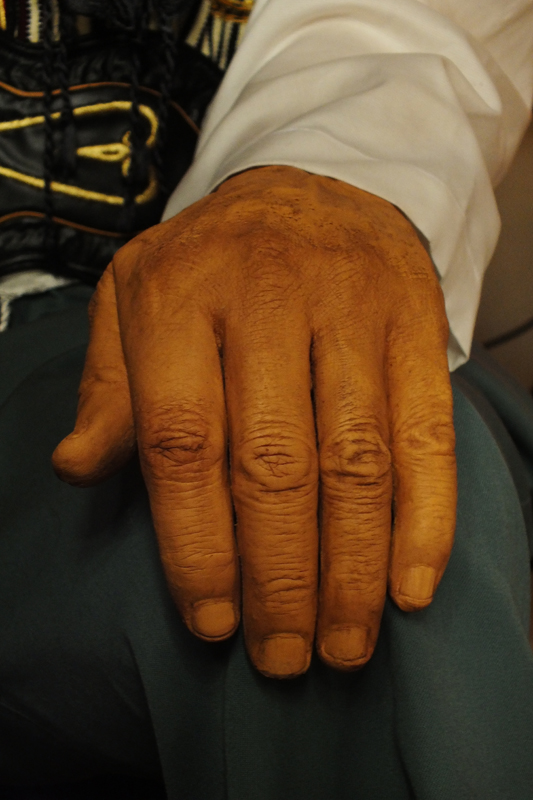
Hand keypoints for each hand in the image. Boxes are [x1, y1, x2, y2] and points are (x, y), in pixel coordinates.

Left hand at [52, 166, 455, 677]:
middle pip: (276, 463)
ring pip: (357, 460)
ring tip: (343, 643)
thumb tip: (76, 468)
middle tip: (282, 656)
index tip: (213, 622)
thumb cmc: (213, 262)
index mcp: (180, 295)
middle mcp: (269, 297)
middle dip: (280, 577)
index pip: (183, 441)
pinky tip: (410, 587)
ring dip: (353, 568)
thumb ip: (109, 387)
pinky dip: (425, 519)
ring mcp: (352, 309)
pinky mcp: (416, 324)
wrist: (315, 186)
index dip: (197, 545)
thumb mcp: (134, 300)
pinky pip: (427, 433)